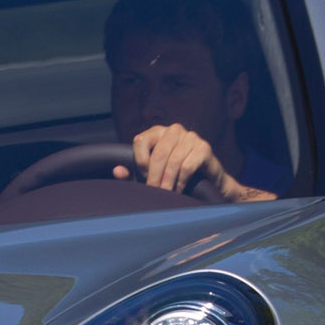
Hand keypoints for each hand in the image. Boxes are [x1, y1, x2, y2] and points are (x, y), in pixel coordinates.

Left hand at [115, 125, 276, 202]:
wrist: (207, 182)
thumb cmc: (175, 176)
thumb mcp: (151, 174)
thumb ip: (132, 173)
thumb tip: (117, 171)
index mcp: (157, 131)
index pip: (140, 141)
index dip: (140, 161)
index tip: (143, 176)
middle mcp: (173, 130)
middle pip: (158, 153)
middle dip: (154, 176)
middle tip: (153, 192)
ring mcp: (190, 137)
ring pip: (173, 160)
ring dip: (167, 181)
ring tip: (166, 194)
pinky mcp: (204, 147)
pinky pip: (187, 165)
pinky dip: (181, 181)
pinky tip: (179, 189)